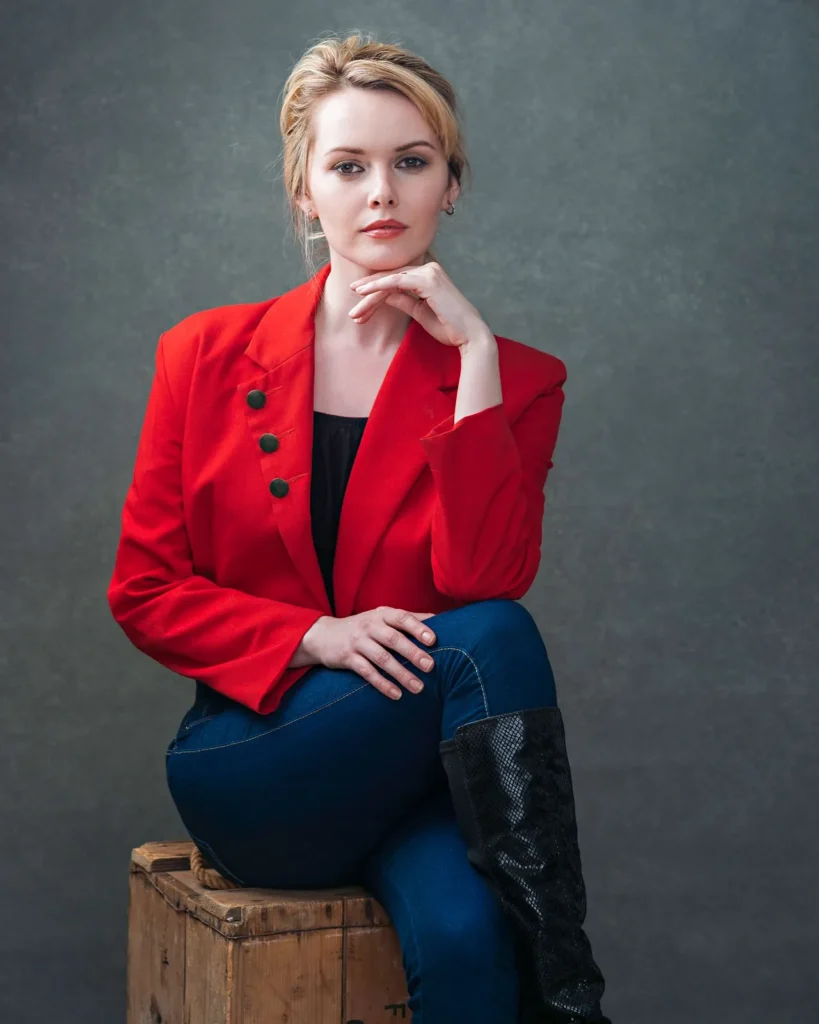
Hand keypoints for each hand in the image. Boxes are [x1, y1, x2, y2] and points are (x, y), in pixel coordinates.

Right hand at [304, 607, 437, 699]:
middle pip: (393, 639)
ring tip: (418, 687)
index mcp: (382, 614)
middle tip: (430, 666)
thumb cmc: (362, 627)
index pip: (402, 618)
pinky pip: (367, 673)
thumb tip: (438, 619)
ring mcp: (358, 642)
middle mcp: (369, 626)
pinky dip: (382, 684)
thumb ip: (406, 618)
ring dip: (401, 674)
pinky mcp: (348, 659)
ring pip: (382, 659)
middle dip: (413, 653)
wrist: (323, 635)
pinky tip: (396, 694)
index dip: (418, 628)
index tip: (433, 640)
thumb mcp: (381, 617)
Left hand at [349, 261, 487, 348]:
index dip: (375, 292)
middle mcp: (429, 269)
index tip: (360, 306)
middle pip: (390, 279)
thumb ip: (404, 301)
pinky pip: (396, 281)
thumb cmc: (449, 327)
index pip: (395, 280)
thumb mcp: (420, 313)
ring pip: (390, 280)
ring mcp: (429, 271)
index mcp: (428, 275)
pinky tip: (363, 294)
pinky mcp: (427, 280)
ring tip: (355, 310)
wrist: (469, 335)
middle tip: (353, 311)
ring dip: (369, 294)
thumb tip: (386, 296)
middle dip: (369, 294)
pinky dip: (378, 286)